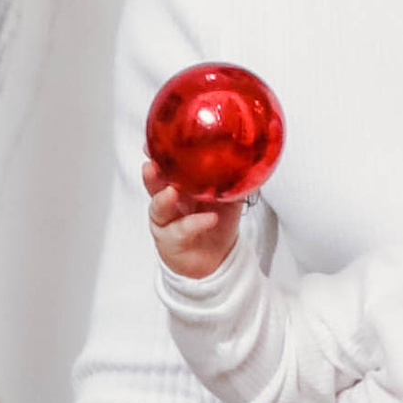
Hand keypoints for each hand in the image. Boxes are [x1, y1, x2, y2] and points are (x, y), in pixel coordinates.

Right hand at [145, 157, 241, 281]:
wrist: (216, 258)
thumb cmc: (216, 223)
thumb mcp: (227, 198)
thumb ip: (234, 181)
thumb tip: (251, 159)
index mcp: (179, 185)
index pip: (163, 166)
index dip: (156, 155)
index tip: (151, 144)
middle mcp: (168, 202)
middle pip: (153, 185)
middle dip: (151, 174)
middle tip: (152, 164)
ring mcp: (167, 222)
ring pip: (159, 208)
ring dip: (164, 199)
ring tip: (172, 191)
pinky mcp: (172, 241)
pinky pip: (182, 230)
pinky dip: (196, 223)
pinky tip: (209, 218)